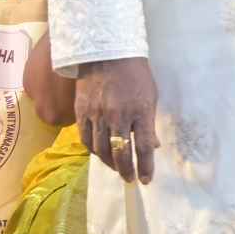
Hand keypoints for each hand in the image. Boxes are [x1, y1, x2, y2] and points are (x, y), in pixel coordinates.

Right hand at [74, 56, 160, 184]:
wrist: (106, 54)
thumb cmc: (135, 75)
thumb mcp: (151, 97)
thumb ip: (150, 123)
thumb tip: (153, 146)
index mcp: (140, 112)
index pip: (143, 147)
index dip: (146, 167)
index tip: (147, 179)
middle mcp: (118, 116)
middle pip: (121, 153)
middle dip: (127, 170)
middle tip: (130, 179)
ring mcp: (97, 115)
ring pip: (101, 149)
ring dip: (110, 164)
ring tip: (117, 168)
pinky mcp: (81, 111)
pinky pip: (85, 139)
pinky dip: (93, 151)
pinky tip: (100, 154)